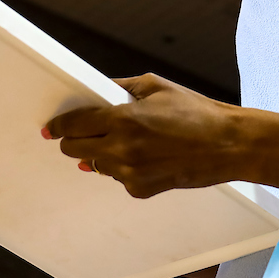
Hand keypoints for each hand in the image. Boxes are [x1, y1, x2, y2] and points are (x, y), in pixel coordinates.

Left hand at [42, 74, 246, 198]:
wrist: (227, 145)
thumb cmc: (196, 112)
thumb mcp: (157, 87)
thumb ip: (122, 87)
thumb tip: (98, 90)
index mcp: (124, 119)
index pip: (74, 125)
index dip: (59, 126)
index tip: (51, 128)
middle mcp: (122, 149)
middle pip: (74, 149)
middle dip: (74, 139)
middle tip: (82, 132)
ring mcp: (130, 173)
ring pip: (95, 164)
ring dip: (100, 152)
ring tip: (126, 140)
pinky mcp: (140, 189)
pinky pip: (117, 177)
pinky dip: (122, 167)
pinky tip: (145, 155)